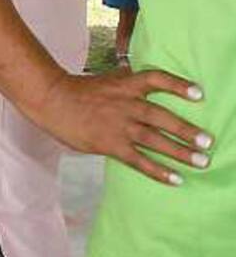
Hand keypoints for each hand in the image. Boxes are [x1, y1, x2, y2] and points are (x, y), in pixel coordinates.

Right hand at [34, 69, 211, 185]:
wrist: (50, 100)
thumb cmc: (76, 91)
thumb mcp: (105, 81)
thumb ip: (124, 81)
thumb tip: (140, 78)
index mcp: (124, 86)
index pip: (155, 79)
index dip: (177, 85)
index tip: (198, 94)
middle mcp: (125, 104)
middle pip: (161, 116)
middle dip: (186, 129)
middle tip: (206, 141)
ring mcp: (118, 125)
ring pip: (154, 139)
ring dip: (179, 151)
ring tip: (201, 161)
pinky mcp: (109, 144)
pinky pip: (138, 159)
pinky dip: (158, 170)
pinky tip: (175, 179)